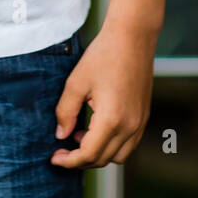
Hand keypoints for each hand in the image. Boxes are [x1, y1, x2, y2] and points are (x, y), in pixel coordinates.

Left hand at [49, 21, 156, 168]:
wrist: (132, 37)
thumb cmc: (103, 55)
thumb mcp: (76, 82)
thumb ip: (65, 112)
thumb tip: (61, 135)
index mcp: (112, 119)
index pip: (89, 154)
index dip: (69, 160)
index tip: (54, 158)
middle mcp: (130, 126)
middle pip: (104, 160)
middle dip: (81, 160)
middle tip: (62, 149)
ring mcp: (140, 123)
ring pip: (119, 156)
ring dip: (98, 154)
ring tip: (78, 136)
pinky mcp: (144, 116)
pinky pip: (128, 143)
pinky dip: (111, 144)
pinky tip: (95, 128)